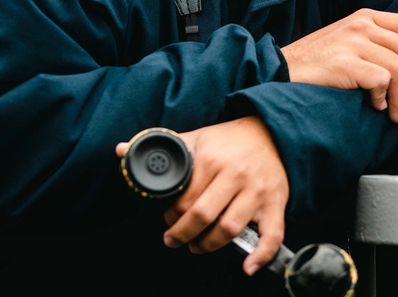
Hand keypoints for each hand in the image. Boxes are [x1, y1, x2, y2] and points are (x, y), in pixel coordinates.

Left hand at [115, 116, 287, 275]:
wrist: (270, 132)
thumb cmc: (229, 139)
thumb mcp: (196, 136)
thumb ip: (163, 146)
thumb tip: (121, 150)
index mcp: (212, 159)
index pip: (183, 199)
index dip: (170, 215)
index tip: (167, 218)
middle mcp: (235, 175)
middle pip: (202, 217)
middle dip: (182, 234)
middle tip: (174, 239)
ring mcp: (257, 191)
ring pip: (229, 229)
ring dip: (209, 245)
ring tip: (198, 246)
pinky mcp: (275, 202)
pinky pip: (272, 234)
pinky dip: (261, 254)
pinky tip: (248, 266)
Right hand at [281, 8, 397, 122]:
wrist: (281, 70)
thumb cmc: (318, 63)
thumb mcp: (350, 43)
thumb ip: (378, 46)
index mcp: (367, 18)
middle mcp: (362, 25)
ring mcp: (354, 43)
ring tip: (394, 110)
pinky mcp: (346, 62)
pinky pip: (380, 81)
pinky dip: (383, 98)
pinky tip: (376, 106)